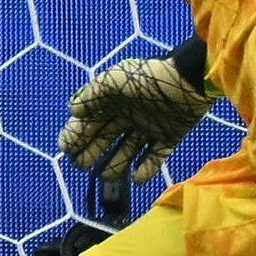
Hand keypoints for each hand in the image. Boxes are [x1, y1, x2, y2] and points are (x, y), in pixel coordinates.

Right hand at [59, 51, 216, 187]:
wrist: (188, 81)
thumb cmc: (147, 78)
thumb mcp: (114, 80)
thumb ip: (92, 95)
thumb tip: (73, 111)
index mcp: (112, 101)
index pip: (88, 121)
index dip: (75, 135)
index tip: (67, 149)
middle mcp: (127, 116)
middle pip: (104, 139)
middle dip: (90, 153)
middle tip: (82, 165)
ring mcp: (148, 128)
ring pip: (126, 151)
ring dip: (115, 165)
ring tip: (107, 176)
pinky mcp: (168, 137)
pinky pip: (154, 157)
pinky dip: (146, 169)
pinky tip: (137, 177)